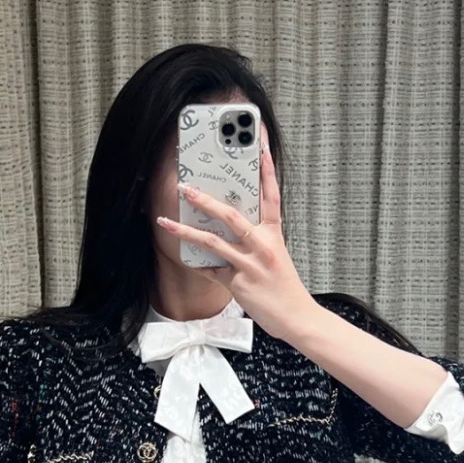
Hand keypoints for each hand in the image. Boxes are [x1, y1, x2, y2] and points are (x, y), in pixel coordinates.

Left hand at [156, 124, 315, 339]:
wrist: (297, 317)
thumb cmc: (286, 287)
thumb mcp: (277, 256)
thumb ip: (258, 239)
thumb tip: (233, 227)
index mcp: (274, 234)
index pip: (271, 195)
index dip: (267, 169)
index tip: (259, 145)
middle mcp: (262, 245)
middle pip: (230, 215)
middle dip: (204, 200)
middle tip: (185, 186)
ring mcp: (249, 264)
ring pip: (213, 242)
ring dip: (186, 231)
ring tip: (166, 222)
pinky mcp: (238, 284)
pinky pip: (211, 271)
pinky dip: (197, 265)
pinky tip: (184, 258)